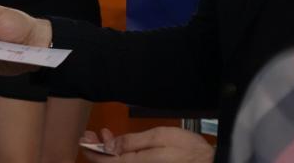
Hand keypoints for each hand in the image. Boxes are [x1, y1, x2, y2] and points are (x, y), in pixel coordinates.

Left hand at [80, 127, 213, 162]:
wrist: (209, 162)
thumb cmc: (187, 149)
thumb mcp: (159, 137)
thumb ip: (132, 142)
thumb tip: (108, 146)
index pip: (105, 161)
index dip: (91, 150)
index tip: (83, 137)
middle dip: (97, 148)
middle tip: (89, 133)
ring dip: (107, 150)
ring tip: (103, 134)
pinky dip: (119, 153)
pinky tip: (118, 142)